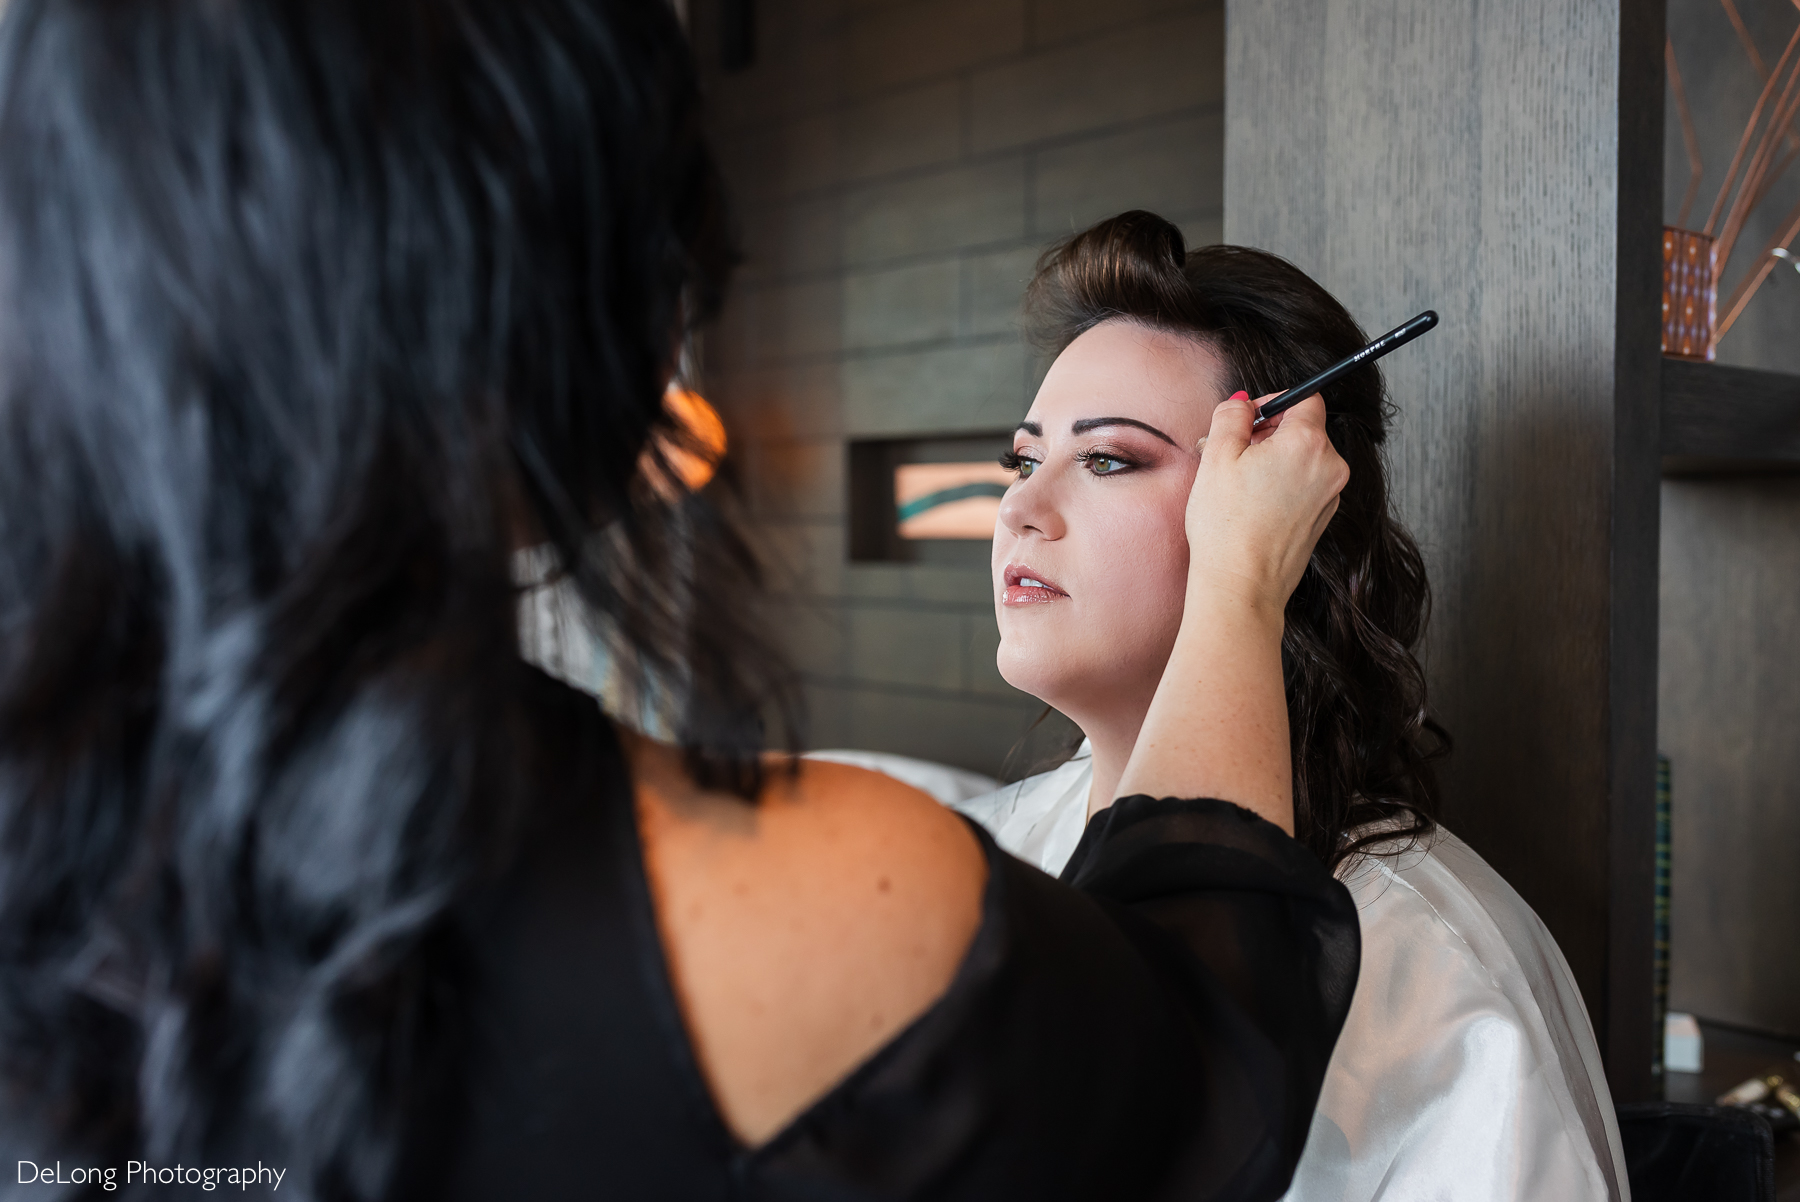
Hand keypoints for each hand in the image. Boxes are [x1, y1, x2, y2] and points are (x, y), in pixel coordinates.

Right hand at [1183, 391, 1347, 618]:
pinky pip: (1303, 486)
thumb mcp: (1217, 455)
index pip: (1305, 399)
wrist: (1241, 585)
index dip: (1273, 402)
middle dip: (1267, 434)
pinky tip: (1251, 505)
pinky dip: (1281, 485)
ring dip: (1272, 461)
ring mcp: (1330, 496)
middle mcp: (1329, 467)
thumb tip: (1242, 404)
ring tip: (1235, 484)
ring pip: (1302, 459)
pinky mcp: (1321, 519)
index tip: (1248, 418)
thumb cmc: (1227, 525)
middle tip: (1230, 453)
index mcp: (1308, 443)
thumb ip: (1232, 416)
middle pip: (1303, 430)